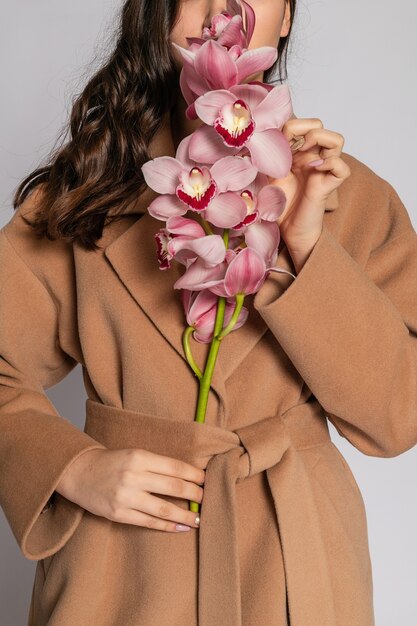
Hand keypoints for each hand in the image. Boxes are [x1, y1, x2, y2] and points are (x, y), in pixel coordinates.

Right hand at [55, 447, 204, 531]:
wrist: (80, 473)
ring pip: (163, 508)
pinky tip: (180, 527)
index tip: (206, 479)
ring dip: (185, 515)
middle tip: (206, 498)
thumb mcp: (135, 454)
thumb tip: (188, 476)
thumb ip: (157, 464)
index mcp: (139, 457)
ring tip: (199, 519)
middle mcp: (133, 476)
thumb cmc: (113, 462)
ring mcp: (125, 496)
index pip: (174, 467)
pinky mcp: (118, 514)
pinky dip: (166, 526)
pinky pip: (148, 522)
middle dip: (194, 494)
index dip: (194, 475)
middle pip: (173, 487)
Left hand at [269, 117, 350, 271]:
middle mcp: (312, 158)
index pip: (302, 124)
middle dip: (305, 129)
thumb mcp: (268, 175)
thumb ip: (269, 155)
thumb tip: (262, 136)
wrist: (287, 230)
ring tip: (304, 153)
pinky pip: (342, 168)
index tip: (279, 143)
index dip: (292, 127)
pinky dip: (331, 163)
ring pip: (337, 140)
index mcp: (297, 154)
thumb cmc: (278, 206)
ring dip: (320, 139)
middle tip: (291, 147)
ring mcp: (322, 170)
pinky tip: (314, 169)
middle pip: (320, 125)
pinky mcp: (329, 185)